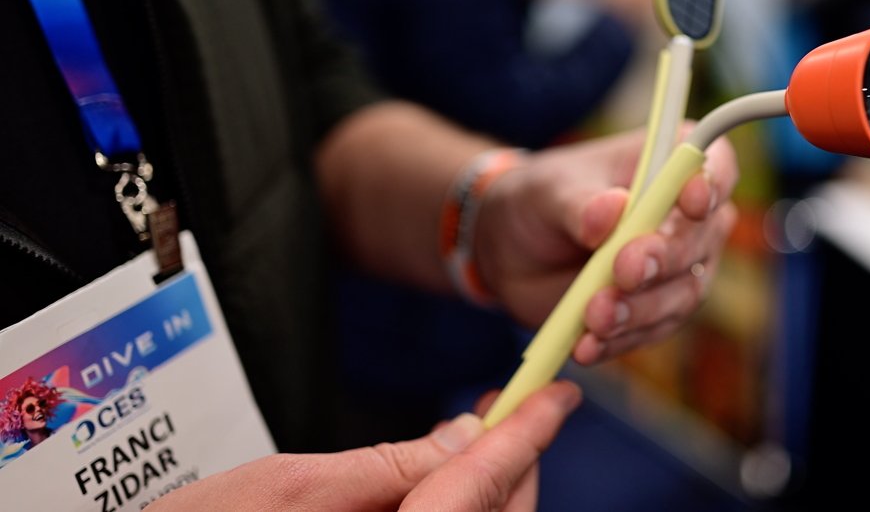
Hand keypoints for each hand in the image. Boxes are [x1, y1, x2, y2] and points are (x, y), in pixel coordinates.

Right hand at [146, 381, 581, 511]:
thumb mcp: (286, 486)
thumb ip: (388, 465)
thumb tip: (462, 434)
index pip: (477, 489)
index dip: (524, 436)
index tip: (556, 396)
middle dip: (513, 466)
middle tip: (512, 410)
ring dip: (486, 490)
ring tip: (478, 437)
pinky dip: (456, 510)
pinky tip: (441, 483)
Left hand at [474, 126, 738, 364]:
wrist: (513, 253)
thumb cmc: (539, 201)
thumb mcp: (547, 192)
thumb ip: (580, 203)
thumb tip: (613, 210)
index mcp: (671, 161)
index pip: (715, 166)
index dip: (712, 184)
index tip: (691, 203)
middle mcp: (688, 215)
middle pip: (702, 238)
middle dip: (663, 258)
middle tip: (623, 270)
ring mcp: (680, 267)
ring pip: (682, 293)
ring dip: (640, 308)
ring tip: (593, 316)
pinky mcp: (659, 311)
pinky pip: (652, 330)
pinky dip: (621, 339)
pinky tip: (588, 344)